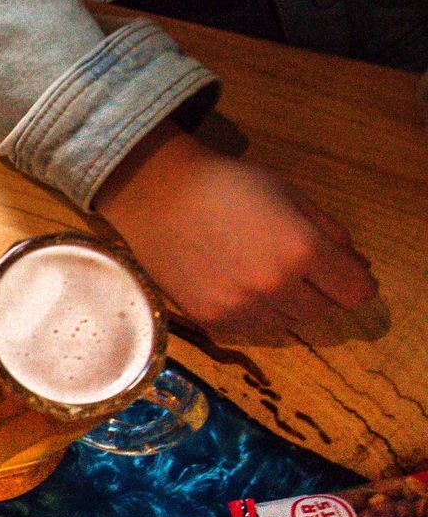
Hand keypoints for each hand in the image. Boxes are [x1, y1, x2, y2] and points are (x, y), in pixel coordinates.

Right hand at [96, 123, 377, 333]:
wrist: (159, 196)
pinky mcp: (211, 319)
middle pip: (322, 311)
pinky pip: (252, 330)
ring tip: (260, 276)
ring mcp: (240, 306)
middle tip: (292, 266)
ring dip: (284, 306)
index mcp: (302, 249)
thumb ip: (331, 234)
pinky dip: (253, 314)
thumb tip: (357, 268)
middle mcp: (274, 284)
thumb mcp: (292, 196)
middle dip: (317, 291)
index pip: (356, 291)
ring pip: (288, 324)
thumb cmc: (228, 186)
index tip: (341, 272)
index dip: (353, 280)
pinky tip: (236, 287)